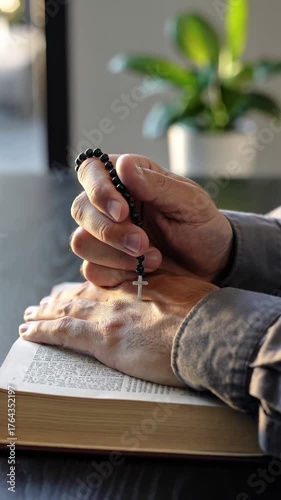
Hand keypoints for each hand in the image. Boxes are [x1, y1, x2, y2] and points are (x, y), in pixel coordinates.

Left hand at [19, 274, 216, 385]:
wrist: (207, 330)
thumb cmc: (206, 314)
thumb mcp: (189, 291)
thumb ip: (173, 288)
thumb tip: (173, 295)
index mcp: (139, 286)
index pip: (104, 285)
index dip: (86, 288)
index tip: (74, 290)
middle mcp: (119, 297)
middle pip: (80, 296)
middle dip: (59, 300)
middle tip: (42, 303)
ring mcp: (108, 316)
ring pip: (66, 311)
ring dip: (45, 313)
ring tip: (30, 315)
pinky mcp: (102, 339)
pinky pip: (63, 333)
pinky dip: (43, 331)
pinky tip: (28, 332)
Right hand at [70, 154, 232, 285]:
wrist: (211, 264)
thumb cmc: (201, 225)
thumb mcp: (189, 201)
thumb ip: (155, 184)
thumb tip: (123, 165)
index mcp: (127, 179)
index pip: (91, 170)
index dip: (98, 190)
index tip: (123, 211)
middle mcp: (109, 205)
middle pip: (80, 210)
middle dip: (111, 231)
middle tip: (143, 243)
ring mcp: (104, 237)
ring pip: (81, 242)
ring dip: (115, 255)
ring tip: (154, 259)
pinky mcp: (106, 265)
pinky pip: (91, 271)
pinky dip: (116, 274)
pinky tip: (141, 273)